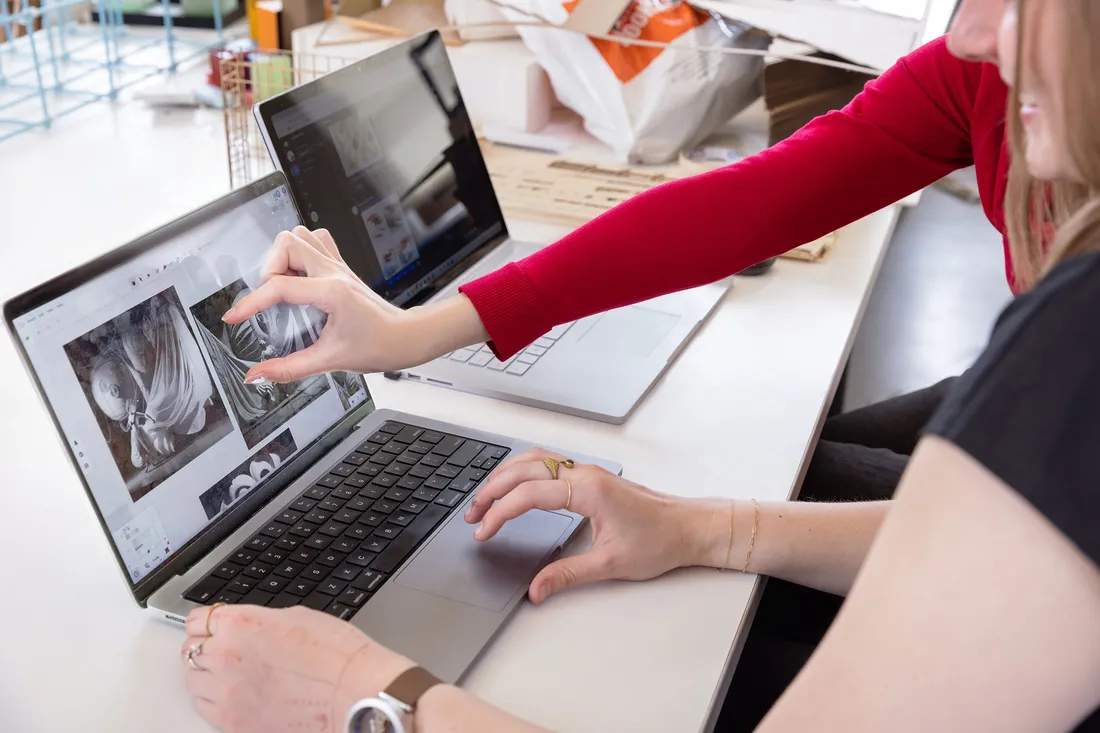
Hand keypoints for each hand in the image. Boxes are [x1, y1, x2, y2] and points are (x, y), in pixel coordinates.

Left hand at [181, 604, 414, 732]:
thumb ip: (258, 623)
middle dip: (206, 648)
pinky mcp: (232, 722)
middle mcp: (225, 656)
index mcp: (240, 623)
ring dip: (206, 676)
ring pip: (193, 682)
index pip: (196, 620)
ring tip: (230, 676)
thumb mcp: (294, 618)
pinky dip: (214, 701)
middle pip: (190, 650)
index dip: (207, 623)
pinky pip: (205, 709)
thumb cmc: (336, 654)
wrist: (353, 692)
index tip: (211, 628)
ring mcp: (226, 692)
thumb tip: (247, 629)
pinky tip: (234, 696)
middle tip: (223, 651)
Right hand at [224, 227, 486, 382]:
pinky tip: (298, 275)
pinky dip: (301, 251)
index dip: (250, 302)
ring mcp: (339, 266)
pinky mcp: (341, 268)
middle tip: (270, 297)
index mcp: (331, 292)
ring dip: (284, 255)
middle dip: (268, 268)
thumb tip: (258, 375)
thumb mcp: (330, 361)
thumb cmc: (379, 346)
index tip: (235, 316)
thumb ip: (289, 369)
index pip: (280, 287)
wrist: (407, 338)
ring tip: (282, 284)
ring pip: (302, 234)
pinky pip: (317, 241)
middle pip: (288, 242)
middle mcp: (334, 272)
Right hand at [464, 449, 717, 602]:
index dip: (500, 513)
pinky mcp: (590, 475)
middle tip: (472, 514)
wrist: (688, 527)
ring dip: (505, 476)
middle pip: (524, 469)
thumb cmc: (658, 540)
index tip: (483, 531)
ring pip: (534, 459)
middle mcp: (585, 473)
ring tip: (484, 499)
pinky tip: (513, 485)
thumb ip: (567, 575)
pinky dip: (522, 471)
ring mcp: (587, 471)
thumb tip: (537, 589)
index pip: (529, 494)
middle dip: (492, 489)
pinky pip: (547, 462)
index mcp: (588, 490)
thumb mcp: (610, 564)